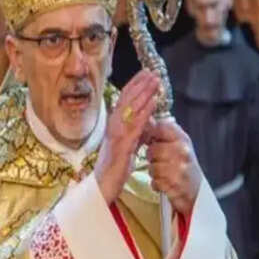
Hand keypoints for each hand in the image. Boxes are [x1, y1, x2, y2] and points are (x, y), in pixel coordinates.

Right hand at [94, 69, 159, 203]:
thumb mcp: (126, 145)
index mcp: (114, 124)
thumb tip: (145, 119)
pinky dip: (145, 113)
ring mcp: (117, 134)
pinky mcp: (123, 146)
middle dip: (140, 84)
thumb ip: (134, 131)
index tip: (145, 74)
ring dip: (144, 93)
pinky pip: (135, 126)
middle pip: (127, 99)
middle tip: (152, 72)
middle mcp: (114, 125)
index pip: (124, 99)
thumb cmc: (113, 167)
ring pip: (131, 109)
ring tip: (155, 82)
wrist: (102, 187)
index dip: (134, 85)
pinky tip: (153, 103)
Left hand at [144, 118, 201, 215]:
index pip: (160, 127)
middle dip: (152, 156)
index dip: (150, 133)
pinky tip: (166, 182)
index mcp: (182, 138)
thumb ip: (163, 132)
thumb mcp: (177, 144)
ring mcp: (180, 169)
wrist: (196, 190)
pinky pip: (155, 182)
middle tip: (160, 160)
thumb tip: (146, 119)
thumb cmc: (183, 164)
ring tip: (164, 172)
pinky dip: (157, 184)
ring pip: (152, 167)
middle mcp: (183, 152)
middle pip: (152, 149)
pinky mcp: (175, 185)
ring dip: (154, 172)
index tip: (150, 139)